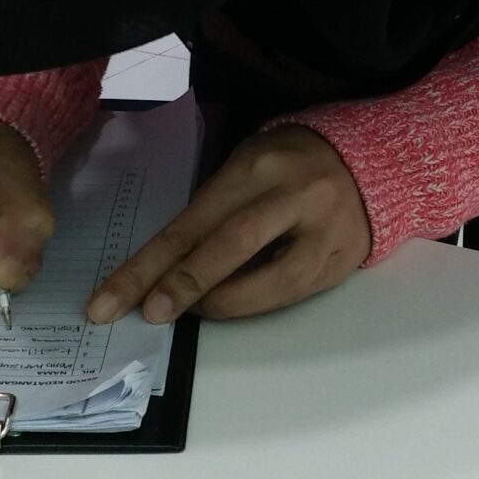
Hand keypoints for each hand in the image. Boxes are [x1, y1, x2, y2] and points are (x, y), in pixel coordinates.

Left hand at [88, 126, 370, 326]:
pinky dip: (255, 305)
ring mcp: (324, 231)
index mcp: (256, 167)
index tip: (112, 301)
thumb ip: (210, 212)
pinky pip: (292, 294)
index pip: (192, 222)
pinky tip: (229, 307)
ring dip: (221, 304)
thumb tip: (163, 270)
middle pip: (228, 246)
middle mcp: (292, 195)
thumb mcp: (244, 168)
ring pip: (269, 280)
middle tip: (148, 315)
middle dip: (182, 285)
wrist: (366, 163)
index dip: (148, 265)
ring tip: (191, 312)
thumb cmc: (286, 166)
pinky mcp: (341, 262)